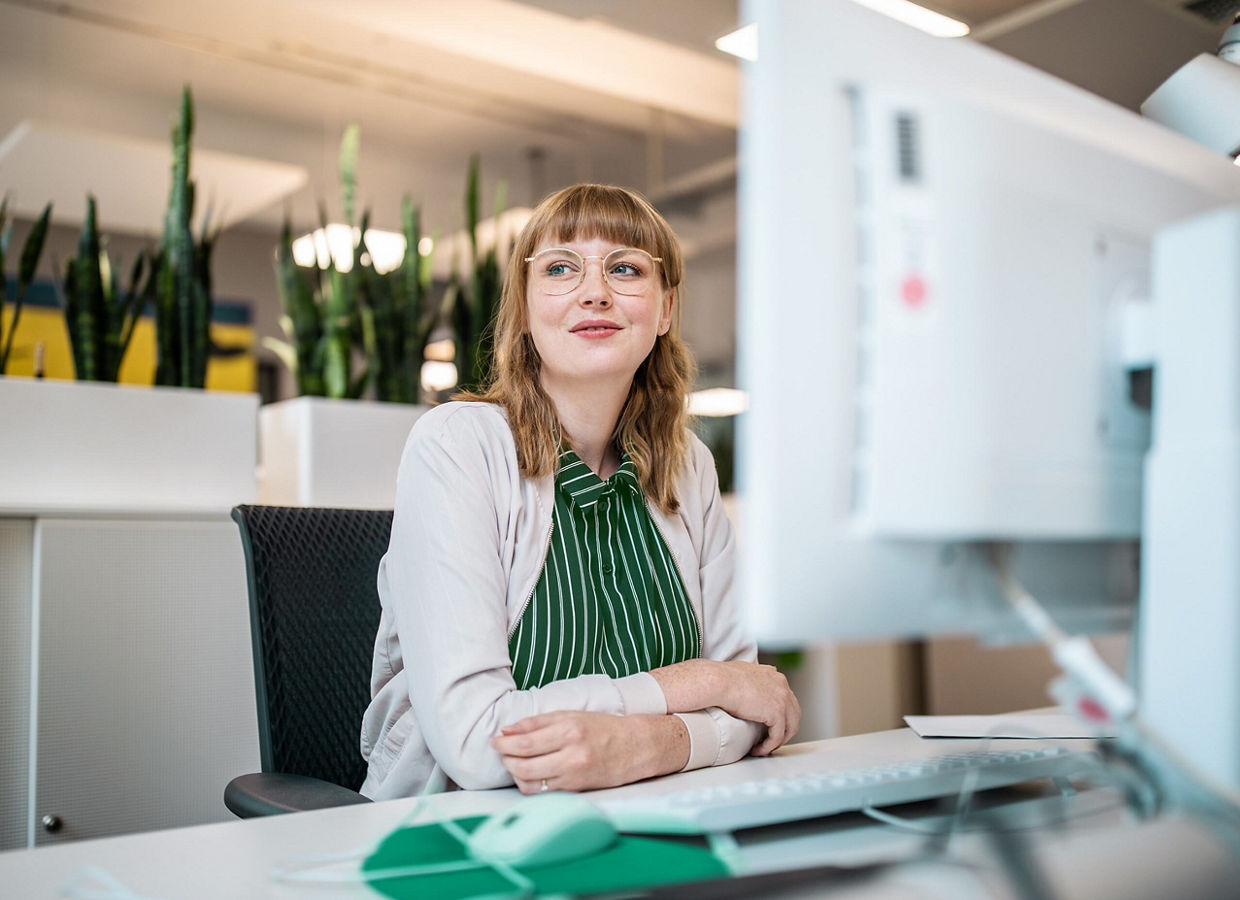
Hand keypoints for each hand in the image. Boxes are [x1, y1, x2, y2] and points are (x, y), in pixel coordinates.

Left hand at [491, 711, 688, 793]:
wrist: (635, 747)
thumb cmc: (602, 727)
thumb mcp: (571, 715)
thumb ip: (537, 722)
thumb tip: (507, 730)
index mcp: (569, 730)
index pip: (524, 743)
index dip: (503, 744)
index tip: (494, 741)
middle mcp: (571, 755)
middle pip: (523, 764)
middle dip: (505, 759)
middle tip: (500, 751)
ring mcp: (574, 775)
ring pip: (530, 782)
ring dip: (515, 773)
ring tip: (513, 762)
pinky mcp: (576, 789)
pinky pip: (543, 792)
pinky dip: (530, 783)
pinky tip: (529, 773)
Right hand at [652, 659, 800, 755]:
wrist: (717, 681)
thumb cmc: (720, 678)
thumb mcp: (741, 674)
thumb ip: (751, 681)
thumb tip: (743, 690)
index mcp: (774, 675)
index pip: (786, 698)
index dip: (781, 714)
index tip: (769, 726)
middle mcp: (782, 685)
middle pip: (793, 713)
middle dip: (784, 729)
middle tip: (769, 740)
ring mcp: (782, 698)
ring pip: (790, 727)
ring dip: (778, 740)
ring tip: (764, 748)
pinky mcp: (777, 713)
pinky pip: (777, 736)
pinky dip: (768, 746)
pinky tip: (758, 750)